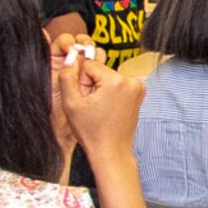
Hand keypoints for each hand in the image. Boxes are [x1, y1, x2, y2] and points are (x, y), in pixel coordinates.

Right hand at [56, 49, 146, 202]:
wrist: (111, 151)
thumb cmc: (92, 132)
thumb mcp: (71, 104)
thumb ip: (67, 76)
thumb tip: (71, 57)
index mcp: (116, 80)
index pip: (89, 65)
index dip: (82, 82)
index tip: (85, 99)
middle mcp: (131, 80)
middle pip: (100, 71)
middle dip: (92, 85)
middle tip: (92, 107)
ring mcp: (138, 87)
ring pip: (107, 77)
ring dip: (100, 89)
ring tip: (100, 109)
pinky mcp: (139, 93)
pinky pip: (117, 84)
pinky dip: (110, 93)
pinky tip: (107, 109)